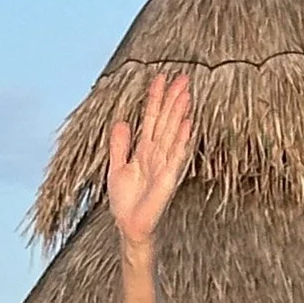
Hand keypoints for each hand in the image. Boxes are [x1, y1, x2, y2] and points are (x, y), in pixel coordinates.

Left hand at [106, 70, 194, 244]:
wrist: (129, 225)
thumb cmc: (126, 201)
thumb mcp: (116, 168)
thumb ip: (119, 145)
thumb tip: (121, 121)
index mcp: (143, 150)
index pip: (150, 118)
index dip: (155, 99)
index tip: (160, 78)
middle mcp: (156, 154)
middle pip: (165, 120)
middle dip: (172, 99)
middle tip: (182, 77)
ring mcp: (164, 164)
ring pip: (171, 132)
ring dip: (179, 113)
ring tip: (186, 92)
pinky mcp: (168, 177)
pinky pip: (175, 154)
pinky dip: (181, 139)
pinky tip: (187, 123)